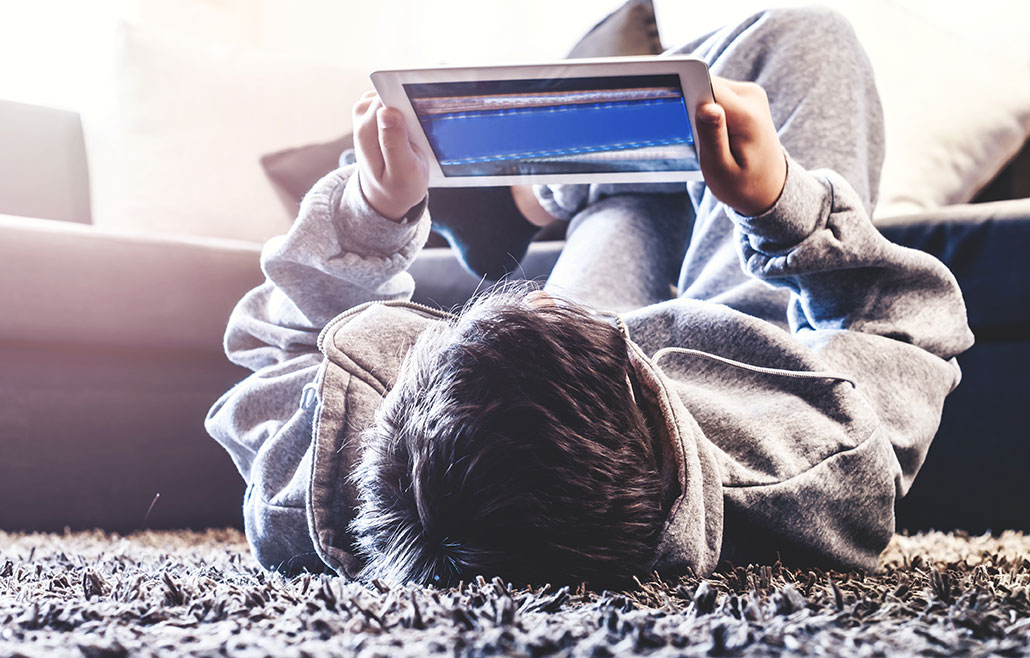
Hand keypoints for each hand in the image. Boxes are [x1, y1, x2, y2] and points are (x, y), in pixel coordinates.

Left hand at [352, 91, 428, 220]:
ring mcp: (368, 110)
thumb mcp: (402, 174)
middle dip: (413, 109)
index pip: (388, 97)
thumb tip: (386, 110)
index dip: (409, 102)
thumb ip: (394, 144)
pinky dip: (410, 113)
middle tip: (420, 137)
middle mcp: (362, 114)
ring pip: (397, 94)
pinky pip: (398, 99)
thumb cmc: (397, 187)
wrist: (385, 195)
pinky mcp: (376, 110)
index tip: (422, 118)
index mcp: (366, 130)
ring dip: (413, 113)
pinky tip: (413, 133)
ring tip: (416, 138)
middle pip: (394, 92)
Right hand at [695, 77, 786, 216]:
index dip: (687, 97)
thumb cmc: (743, 184)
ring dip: (702, 113)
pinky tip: (718, 134)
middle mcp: (751, 96)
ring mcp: (750, 93)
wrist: (769, 188)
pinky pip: (716, 95)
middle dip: (695, 110)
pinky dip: (709, 113)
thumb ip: (712, 137)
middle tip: (703, 140)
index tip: (682, 116)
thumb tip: (706, 107)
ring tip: (714, 140)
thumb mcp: (721, 170)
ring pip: (709, 89)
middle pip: (706, 86)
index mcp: (746, 115)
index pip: (706, 86)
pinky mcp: (745, 95)